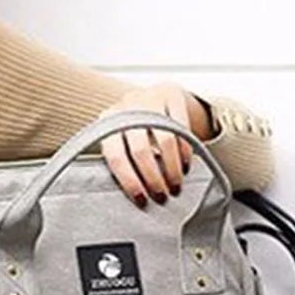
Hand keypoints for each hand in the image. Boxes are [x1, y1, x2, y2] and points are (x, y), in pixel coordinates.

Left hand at [99, 84, 211, 207]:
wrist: (155, 96)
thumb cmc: (135, 128)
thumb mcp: (122, 140)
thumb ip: (123, 160)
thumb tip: (135, 197)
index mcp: (108, 121)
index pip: (115, 155)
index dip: (128, 180)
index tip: (141, 199)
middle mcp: (126, 107)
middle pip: (140, 149)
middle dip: (152, 178)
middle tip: (161, 196)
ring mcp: (150, 97)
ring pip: (164, 139)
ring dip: (171, 168)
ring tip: (175, 186)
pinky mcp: (172, 94)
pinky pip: (181, 127)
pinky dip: (185, 151)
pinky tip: (185, 166)